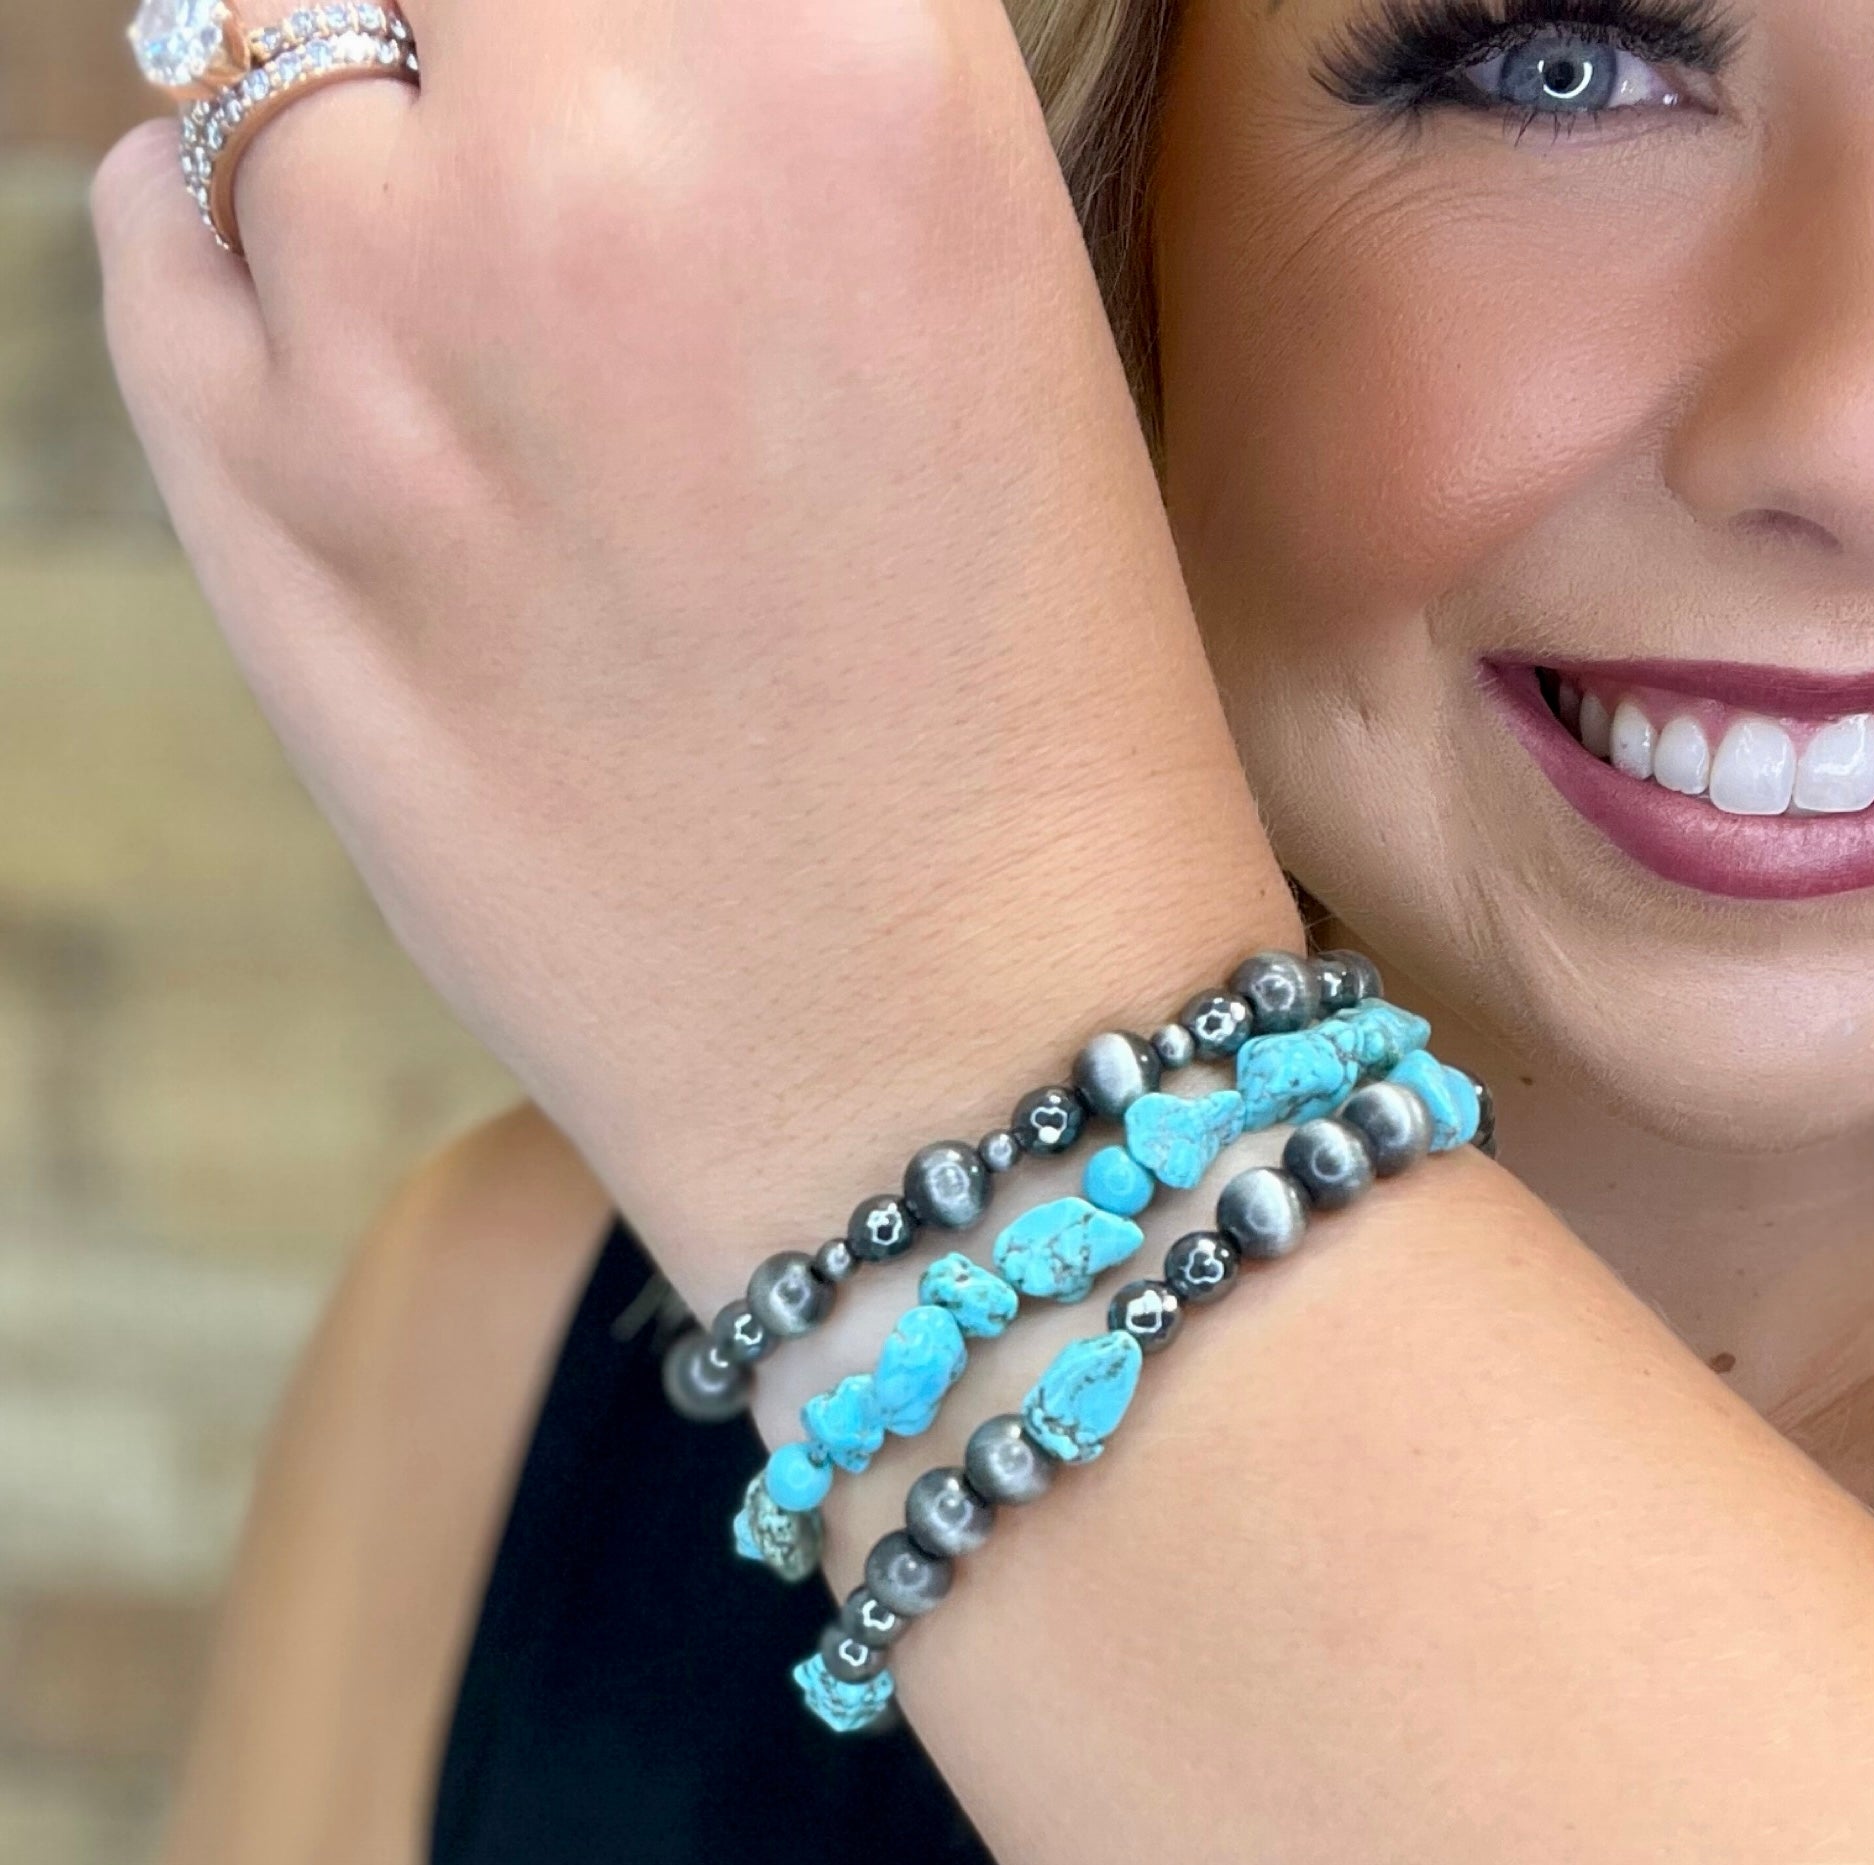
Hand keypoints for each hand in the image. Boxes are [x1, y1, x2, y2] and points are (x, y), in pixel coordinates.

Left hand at [93, 0, 1283, 1292]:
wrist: (953, 1059)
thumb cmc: (1030, 729)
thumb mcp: (993, 305)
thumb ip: (779, 93)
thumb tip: (585, 29)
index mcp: (854, 63)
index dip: (625, 4)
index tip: (627, 66)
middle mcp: (601, 144)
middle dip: (491, 35)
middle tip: (545, 145)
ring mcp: (391, 325)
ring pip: (264, 35)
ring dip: (356, 124)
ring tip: (472, 277)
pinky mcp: (255, 500)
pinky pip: (151, 221)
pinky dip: (225, 239)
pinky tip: (362, 357)